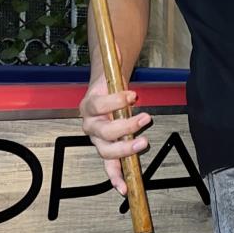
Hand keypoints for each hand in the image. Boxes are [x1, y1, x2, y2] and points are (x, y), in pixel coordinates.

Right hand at [79, 71, 152, 194]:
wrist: (103, 97)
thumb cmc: (108, 87)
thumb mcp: (111, 72)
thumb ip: (113, 59)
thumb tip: (118, 44)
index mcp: (89, 104)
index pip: (98, 104)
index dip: (114, 100)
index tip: (132, 95)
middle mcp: (90, 125)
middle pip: (103, 131)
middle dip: (124, 127)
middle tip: (144, 119)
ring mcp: (98, 141)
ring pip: (107, 150)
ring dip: (125, 150)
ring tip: (143, 142)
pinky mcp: (107, 152)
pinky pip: (110, 168)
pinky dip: (116, 178)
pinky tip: (123, 188)